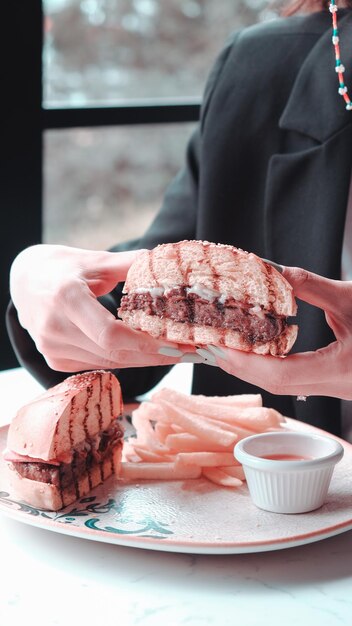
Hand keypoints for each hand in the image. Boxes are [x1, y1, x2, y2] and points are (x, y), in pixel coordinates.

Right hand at [10, 244, 196, 371]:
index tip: (180, 344)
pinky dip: (125, 359)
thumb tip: (170, 263)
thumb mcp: (97, 260)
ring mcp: (52, 348)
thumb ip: (132, 264)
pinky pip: (99, 363)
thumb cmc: (64, 267)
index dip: (147, 345)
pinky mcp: (55, 359)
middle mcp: (54, 328)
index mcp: (66, 298)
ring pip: (110, 362)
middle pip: (115, 353)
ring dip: (145, 360)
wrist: (25, 281)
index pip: (111, 335)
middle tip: (191, 353)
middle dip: (156, 355)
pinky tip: (147, 353)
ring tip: (177, 353)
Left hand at [206, 266, 351, 399]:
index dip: (246, 362)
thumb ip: (310, 286)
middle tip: (212, 346)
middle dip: (240, 365)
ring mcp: (335, 387)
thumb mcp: (349, 297)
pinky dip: (271, 366)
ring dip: (252, 368)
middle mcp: (336, 386)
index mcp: (338, 369)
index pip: (281, 374)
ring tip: (226, 348)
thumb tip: (274, 273)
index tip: (220, 346)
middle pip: (276, 383)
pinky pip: (295, 379)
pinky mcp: (334, 382)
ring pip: (284, 385)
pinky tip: (256, 353)